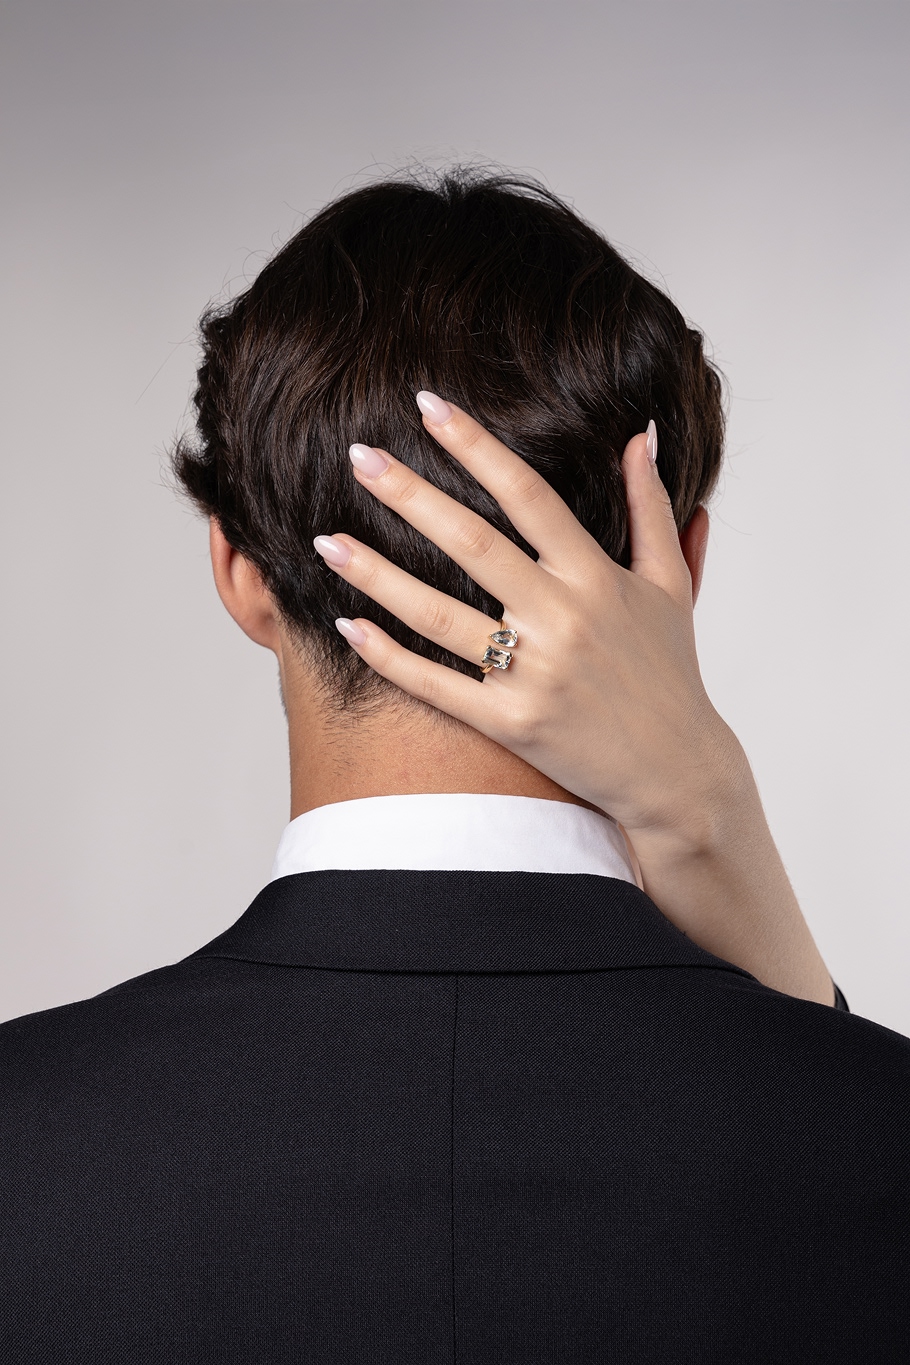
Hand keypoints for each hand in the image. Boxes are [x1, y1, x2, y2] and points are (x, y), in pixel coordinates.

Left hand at [313, 391, 835, 1004]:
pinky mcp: (511, 724)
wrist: (677, 772)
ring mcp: (535, 674)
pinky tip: (347, 626)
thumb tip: (642, 436)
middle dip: (410, 495)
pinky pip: (437, 685)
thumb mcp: (672, 585)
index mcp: (598, 577)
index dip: (477, 446)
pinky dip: (389, 657)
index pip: (529, 495)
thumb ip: (651, 508)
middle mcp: (564, 619)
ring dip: (376, 575)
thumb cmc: (669, 674)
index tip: (429, 406)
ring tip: (326, 541)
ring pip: (439, 615)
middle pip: (473, 543)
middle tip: (358, 454)